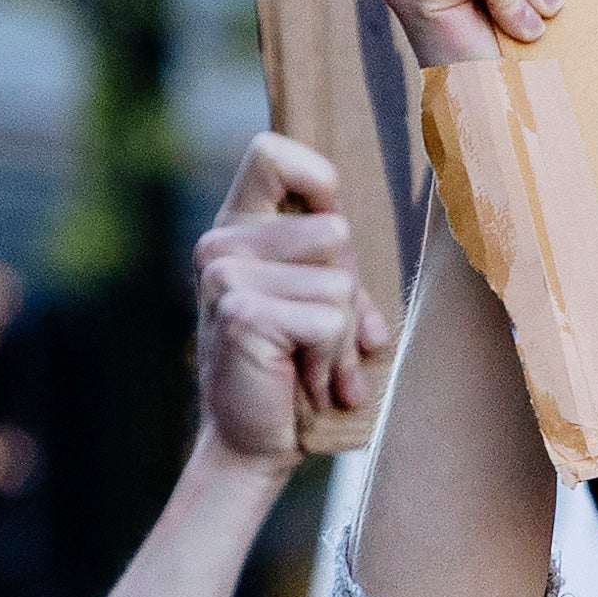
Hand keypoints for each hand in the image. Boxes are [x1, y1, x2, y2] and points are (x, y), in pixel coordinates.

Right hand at [201, 133, 387, 465]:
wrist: (249, 443)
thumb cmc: (287, 368)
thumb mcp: (312, 299)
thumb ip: (333, 262)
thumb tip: (377, 258)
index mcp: (235, 228)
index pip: (271, 153)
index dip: (316, 180)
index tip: (328, 223)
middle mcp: (220, 244)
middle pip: (334, 230)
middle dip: (348, 290)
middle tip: (324, 337)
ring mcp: (226, 277)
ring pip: (339, 282)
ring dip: (342, 336)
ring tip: (317, 366)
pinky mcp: (242, 314)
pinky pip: (329, 321)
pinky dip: (332, 360)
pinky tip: (308, 382)